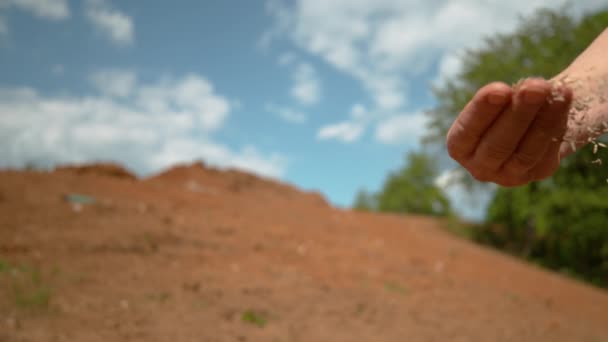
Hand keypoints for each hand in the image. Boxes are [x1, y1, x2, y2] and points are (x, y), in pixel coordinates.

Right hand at [446, 78, 572, 186]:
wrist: (529, 121)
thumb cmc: (503, 105)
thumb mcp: (495, 99)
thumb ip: (504, 97)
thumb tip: (530, 89)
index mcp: (459, 146)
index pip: (468, 131)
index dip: (483, 111)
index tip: (500, 89)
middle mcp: (480, 167)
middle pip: (497, 145)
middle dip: (518, 114)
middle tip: (535, 87)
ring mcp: (509, 175)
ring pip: (525, 153)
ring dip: (543, 120)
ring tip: (556, 92)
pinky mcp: (537, 173)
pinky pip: (547, 152)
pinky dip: (557, 124)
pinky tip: (564, 100)